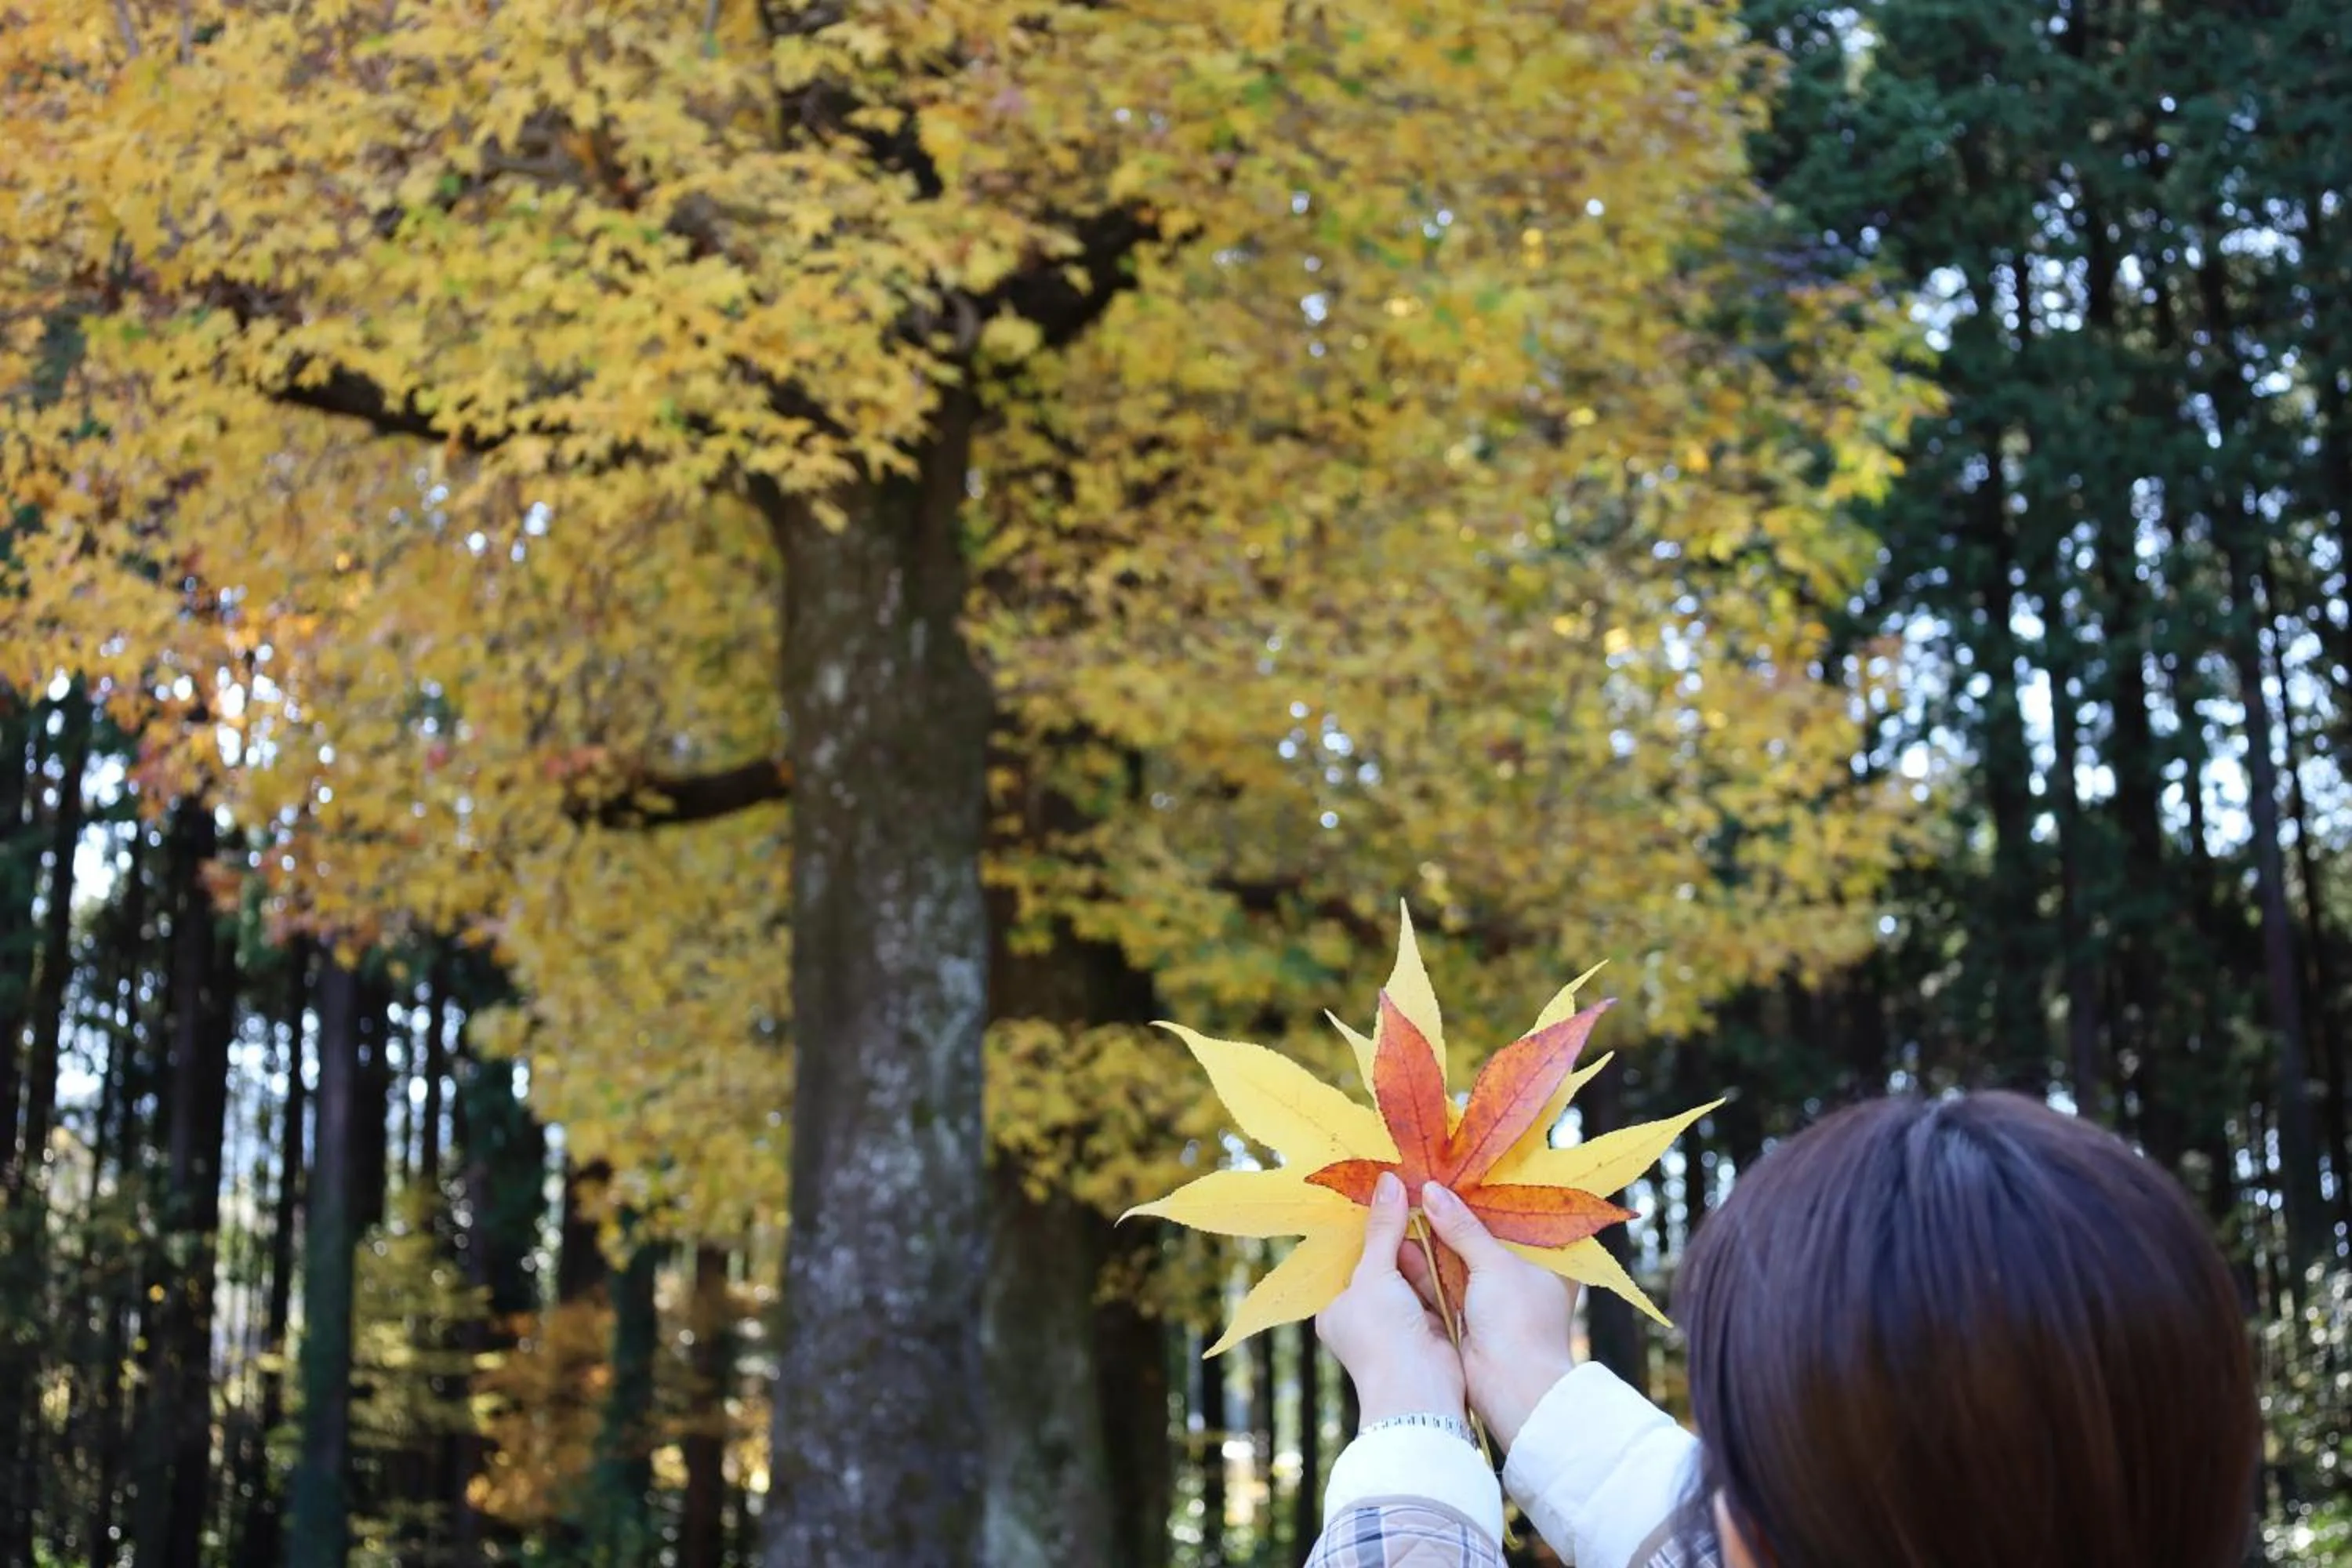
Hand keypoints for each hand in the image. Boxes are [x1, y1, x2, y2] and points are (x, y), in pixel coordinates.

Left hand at [1316, 1171, 1467, 1423]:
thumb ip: (1383, 1230)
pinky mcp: (1429, 1328)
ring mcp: (1398, 1324)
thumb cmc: (1381, 1334)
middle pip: (1383, 1265)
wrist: (1420, 1391)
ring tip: (1434, 1206)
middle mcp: (1364, 1316)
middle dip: (1398, 1234)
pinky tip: (1452, 1236)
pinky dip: (1441, 1270)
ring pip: (1411, 1276)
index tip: (1383, 1192)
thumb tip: (1387, 1181)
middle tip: (1413, 1191)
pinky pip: (1434, 1290)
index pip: (1349, 1257)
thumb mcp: (1375, 1274)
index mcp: (1336, 1307)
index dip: (1367, 1226)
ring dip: (1423, 1249)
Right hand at [1408, 1181, 1578, 1447]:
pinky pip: (1445, 1282)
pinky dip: (1426, 1267)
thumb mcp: (1494, 1265)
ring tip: (1406, 1204)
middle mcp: (1524, 1275)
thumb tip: (1431, 1190)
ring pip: (1461, 1258)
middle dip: (1456, 1214)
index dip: (1491, 1193)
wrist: (1512, 1389)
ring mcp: (1495, 1297)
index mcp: (1549, 1260)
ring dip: (1435, 1239)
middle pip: (1485, 1235)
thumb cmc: (1520, 1322)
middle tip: (1427, 1181)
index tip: (1462, 1168)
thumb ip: (1463, 1227)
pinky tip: (1401, 1242)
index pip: (1519, 1215)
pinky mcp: (1470, 1314)